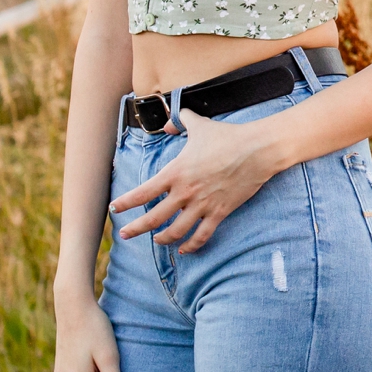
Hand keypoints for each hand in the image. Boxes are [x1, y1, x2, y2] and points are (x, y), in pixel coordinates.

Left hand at [110, 109, 279, 253]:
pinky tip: (184, 249)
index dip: (125, 203)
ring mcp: (202, 205)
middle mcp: (185, 192)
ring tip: (156, 241)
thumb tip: (168, 124)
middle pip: (153, 218)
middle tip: (124, 235)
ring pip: (175, 231)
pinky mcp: (219, 212)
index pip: (142, 193)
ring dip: (162, 239)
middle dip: (135, 229)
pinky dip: (191, 245)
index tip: (115, 209)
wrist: (256, 149)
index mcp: (175, 172)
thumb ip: (180, 122)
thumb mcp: (199, 125)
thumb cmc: (227, 136)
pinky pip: (202, 235)